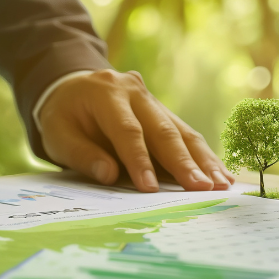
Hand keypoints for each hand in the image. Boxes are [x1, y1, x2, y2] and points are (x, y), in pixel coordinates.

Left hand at [39, 69, 233, 191]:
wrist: (71, 89)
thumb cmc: (63, 116)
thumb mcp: (57, 134)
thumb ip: (82, 154)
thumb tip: (109, 175)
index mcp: (106, 93)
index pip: (127, 130)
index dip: (139, 160)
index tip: (150, 189)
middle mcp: (135, 91)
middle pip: (163, 130)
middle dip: (183, 162)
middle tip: (201, 188)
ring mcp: (153, 100)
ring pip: (182, 131)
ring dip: (203, 160)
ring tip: (221, 184)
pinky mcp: (164, 113)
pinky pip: (185, 134)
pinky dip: (203, 156)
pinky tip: (220, 175)